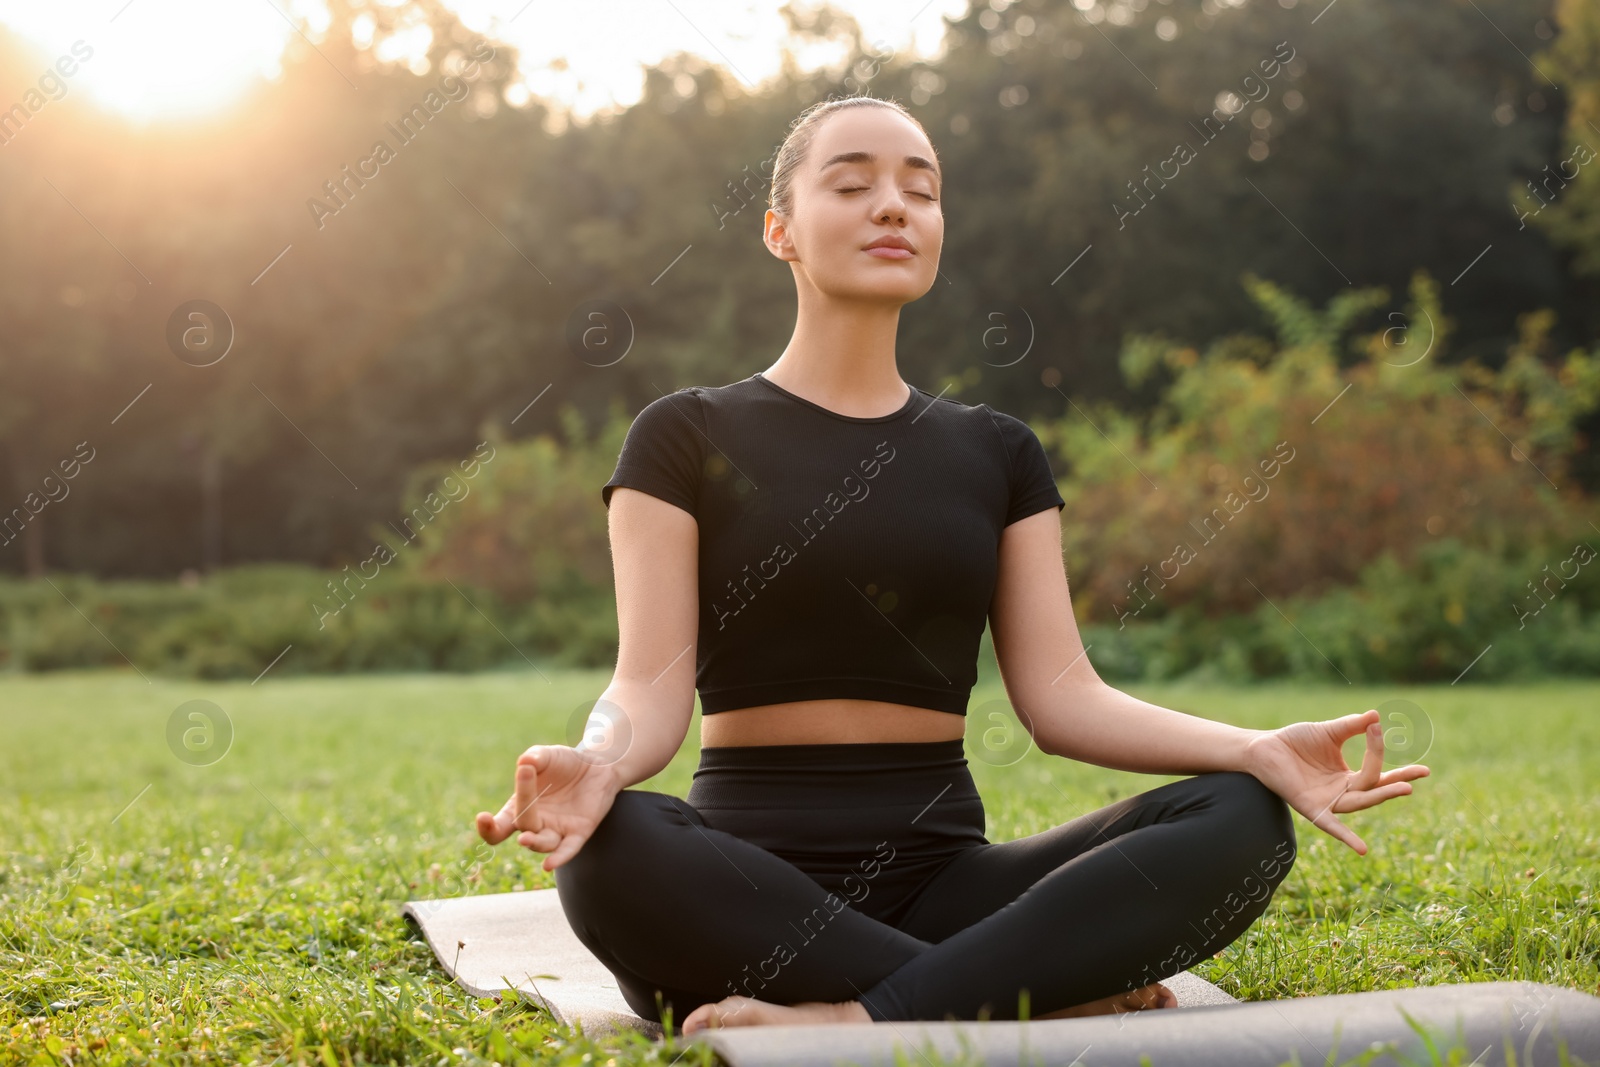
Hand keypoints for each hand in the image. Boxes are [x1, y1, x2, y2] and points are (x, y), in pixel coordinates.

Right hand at [475, 745, 620, 871]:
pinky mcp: (578, 833)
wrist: (597, 766)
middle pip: (523, 827)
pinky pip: (568, 849)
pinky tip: (549, 865)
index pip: (498, 826)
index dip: (488, 827)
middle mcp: (535, 824)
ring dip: (534, 842)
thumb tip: (525, 762)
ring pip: (543, 843)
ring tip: (525, 839)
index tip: (483, 817)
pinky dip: (559, 858)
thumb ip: (535, 757)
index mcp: (520, 807)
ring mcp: (556, 830)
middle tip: (524, 797)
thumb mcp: (548, 755)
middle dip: (523, 813)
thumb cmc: (564, 763)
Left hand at [1242, 709, 1429, 854]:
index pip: (1376, 771)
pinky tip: (1362, 849)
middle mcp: (1341, 792)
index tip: (1378, 727)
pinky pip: (1330, 825)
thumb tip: (1376, 715)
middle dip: (1397, 782)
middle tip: (1422, 772)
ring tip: (1406, 788)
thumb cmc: (1295, 741)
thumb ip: (1352, 727)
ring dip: (1382, 795)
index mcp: (1348, 777)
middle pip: (1375, 789)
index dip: (1382, 753)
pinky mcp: (1311, 808)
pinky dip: (1345, 837)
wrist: (1263, 747)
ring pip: (1360, 801)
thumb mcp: (1329, 732)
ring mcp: (1328, 802)